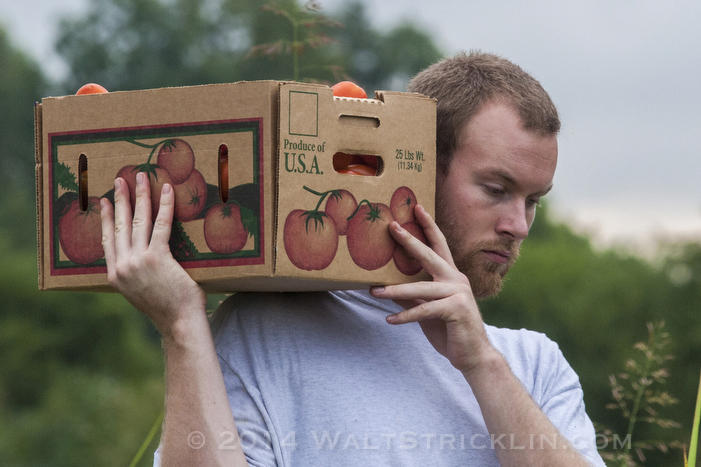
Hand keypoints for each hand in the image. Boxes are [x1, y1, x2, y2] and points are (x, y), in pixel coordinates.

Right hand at [100, 173, 205, 340]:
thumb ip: (137, 275)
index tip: (103, 202)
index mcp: (114, 276)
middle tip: (121, 179)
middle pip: (119, 225)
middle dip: (120, 199)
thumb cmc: (167, 309)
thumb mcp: (141, 292)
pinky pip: (161, 224)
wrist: (178, 323)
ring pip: (137, 220)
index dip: (105, 218)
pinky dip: (165, 205)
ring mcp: (138, 261)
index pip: (107, 240)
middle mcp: (122, 266)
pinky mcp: (157, 257)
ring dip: (140, 195)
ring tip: (141, 177)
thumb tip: (142, 259)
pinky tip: (167, 190)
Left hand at [370, 204, 498, 373]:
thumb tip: (386, 286)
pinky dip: (406, 316)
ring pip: (421, 288)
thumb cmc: (449, 329)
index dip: (428, 225)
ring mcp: (458, 294)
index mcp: (451, 275)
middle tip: (391, 227)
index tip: (416, 207)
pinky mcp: (456, 310)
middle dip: (409, 241)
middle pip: (429, 255)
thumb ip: (412, 295)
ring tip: (374, 292)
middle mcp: (456, 279)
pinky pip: (424, 310)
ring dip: (395, 290)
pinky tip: (390, 320)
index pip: (438, 244)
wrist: (472, 355)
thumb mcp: (427, 308)